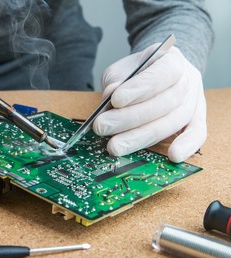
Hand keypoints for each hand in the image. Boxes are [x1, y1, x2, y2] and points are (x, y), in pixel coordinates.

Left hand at [93, 44, 205, 162]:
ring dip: (141, 137)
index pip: (161, 72)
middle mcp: (188, 79)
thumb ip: (116, 80)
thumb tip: (110, 95)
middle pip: (164, 102)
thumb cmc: (137, 73)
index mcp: (171, 59)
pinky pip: (198, 134)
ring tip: (114, 146)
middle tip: (102, 127)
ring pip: (173, 122)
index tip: (115, 100)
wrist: (157, 75)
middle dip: (129, 118)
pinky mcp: (197, 120)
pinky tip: (172, 156)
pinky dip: (187, 146)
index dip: (139, 88)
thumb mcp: (122, 70)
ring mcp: (195, 101)